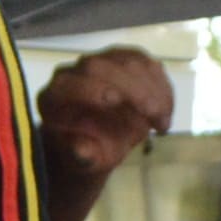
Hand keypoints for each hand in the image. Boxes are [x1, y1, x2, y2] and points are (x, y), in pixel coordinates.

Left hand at [32, 46, 174, 184]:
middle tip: (153, 114)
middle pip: (100, 66)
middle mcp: (74, 72)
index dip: (90, 88)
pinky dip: (162, 89)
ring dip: (153, 90)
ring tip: (162, 123)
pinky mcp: (126, 59)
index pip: (68, 83)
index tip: (115, 101)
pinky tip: (165, 114)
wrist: (102, 139)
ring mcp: (102, 61)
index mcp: (54, 95)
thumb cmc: (88, 149)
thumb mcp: (83, 160)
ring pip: (129, 62)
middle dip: (130, 88)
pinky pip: (148, 65)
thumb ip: (80, 156)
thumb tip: (82, 151)